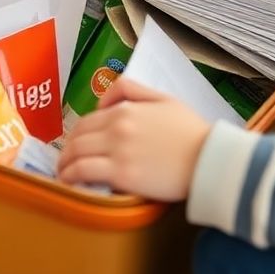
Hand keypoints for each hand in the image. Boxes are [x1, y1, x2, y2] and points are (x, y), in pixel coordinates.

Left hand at [57, 78, 209, 201]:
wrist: (211, 159)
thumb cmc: (192, 132)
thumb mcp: (163, 99)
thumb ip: (131, 91)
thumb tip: (101, 101)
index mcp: (125, 109)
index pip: (88, 121)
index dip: (76, 135)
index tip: (74, 146)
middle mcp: (117, 126)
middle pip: (78, 137)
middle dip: (67, 150)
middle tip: (65, 162)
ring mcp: (118, 150)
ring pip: (76, 154)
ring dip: (64, 164)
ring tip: (63, 175)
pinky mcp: (122, 173)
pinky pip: (84, 172)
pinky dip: (70, 176)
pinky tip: (68, 183)